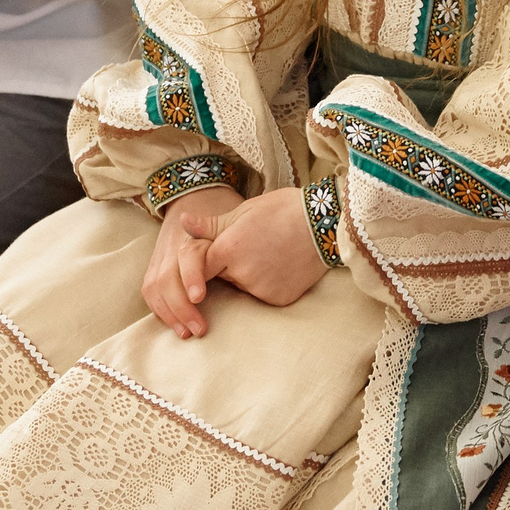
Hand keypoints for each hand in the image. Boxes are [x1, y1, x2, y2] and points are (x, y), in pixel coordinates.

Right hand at [144, 187, 240, 337]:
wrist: (198, 193)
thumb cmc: (222, 212)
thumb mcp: (231, 220)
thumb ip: (233, 241)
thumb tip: (247, 263)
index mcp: (189, 235)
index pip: (182, 257)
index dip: (189, 277)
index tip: (200, 297)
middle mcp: (170, 246)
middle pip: (163, 279)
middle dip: (178, 307)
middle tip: (199, 329)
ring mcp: (159, 255)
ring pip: (153, 287)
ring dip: (167, 313)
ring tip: (187, 332)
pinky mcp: (155, 264)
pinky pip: (150, 289)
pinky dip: (160, 309)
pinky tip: (175, 323)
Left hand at [203, 188, 328, 306]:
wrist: (326, 222)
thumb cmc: (284, 210)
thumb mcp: (245, 210)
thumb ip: (211, 225)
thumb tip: (183, 222)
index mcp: (229, 249)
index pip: (198, 267)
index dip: (196, 268)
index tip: (201, 270)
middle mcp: (243, 274)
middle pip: (221, 276)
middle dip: (226, 264)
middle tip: (249, 244)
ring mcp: (262, 290)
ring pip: (242, 286)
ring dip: (246, 274)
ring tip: (269, 251)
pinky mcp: (278, 299)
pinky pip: (262, 294)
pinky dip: (267, 283)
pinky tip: (282, 265)